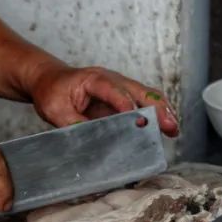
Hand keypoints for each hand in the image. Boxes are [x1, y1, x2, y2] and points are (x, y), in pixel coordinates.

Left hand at [27, 61, 178, 135]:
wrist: (48, 80)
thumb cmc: (51, 91)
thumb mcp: (54, 111)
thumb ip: (74, 125)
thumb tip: (92, 141)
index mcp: (93, 79)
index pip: (114, 90)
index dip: (127, 105)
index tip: (138, 121)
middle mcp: (111, 79)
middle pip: (139, 90)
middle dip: (156, 108)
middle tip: (169, 125)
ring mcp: (119, 87)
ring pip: (146, 95)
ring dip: (162, 110)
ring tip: (173, 129)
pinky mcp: (121, 97)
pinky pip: (142, 102)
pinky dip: (155, 113)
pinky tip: (164, 126)